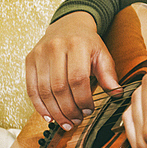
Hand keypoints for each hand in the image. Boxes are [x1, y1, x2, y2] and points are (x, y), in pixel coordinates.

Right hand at [25, 11, 120, 129]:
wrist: (68, 25)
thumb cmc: (86, 42)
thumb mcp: (102, 54)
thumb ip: (108, 74)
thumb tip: (116, 93)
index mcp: (77, 44)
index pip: (78, 78)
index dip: (83, 99)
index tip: (89, 110)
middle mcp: (55, 47)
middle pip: (59, 87)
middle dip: (69, 109)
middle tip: (77, 120)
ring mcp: (39, 54)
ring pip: (44, 90)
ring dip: (55, 111)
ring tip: (66, 122)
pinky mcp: (29, 60)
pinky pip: (31, 88)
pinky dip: (39, 106)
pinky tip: (49, 116)